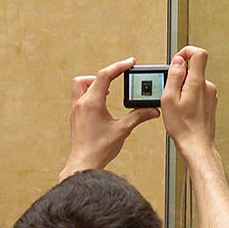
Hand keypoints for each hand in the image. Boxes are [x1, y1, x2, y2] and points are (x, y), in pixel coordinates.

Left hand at [60, 58, 160, 177]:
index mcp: (92, 103)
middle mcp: (81, 103)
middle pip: (89, 77)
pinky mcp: (75, 117)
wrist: (83, 164)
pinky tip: (102, 103)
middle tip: (119, 75)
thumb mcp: (123, 130)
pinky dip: (91, 94)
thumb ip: (138, 116)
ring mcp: (76, 110)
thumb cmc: (99, 149)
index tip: (130, 63)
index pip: (105, 75)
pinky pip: (80, 97)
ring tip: (109, 89)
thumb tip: (152, 110)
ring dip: (94, 83)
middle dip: (106, 74)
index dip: (119, 66)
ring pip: (80, 85)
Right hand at [161, 46, 217, 154]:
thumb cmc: (183, 127)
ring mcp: (211, 95)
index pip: (199, 54)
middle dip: (179, 76)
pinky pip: (198, 92)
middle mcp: (207, 86)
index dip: (187, 52)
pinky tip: (183, 110)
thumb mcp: (169, 99)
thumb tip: (178, 61)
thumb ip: (174, 76)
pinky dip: (189, 97)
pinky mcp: (210, 103)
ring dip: (183, 89)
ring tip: (176, 105)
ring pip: (194, 82)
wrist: (197, 146)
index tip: (177, 60)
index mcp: (197, 82)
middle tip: (170, 92)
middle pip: (194, 69)